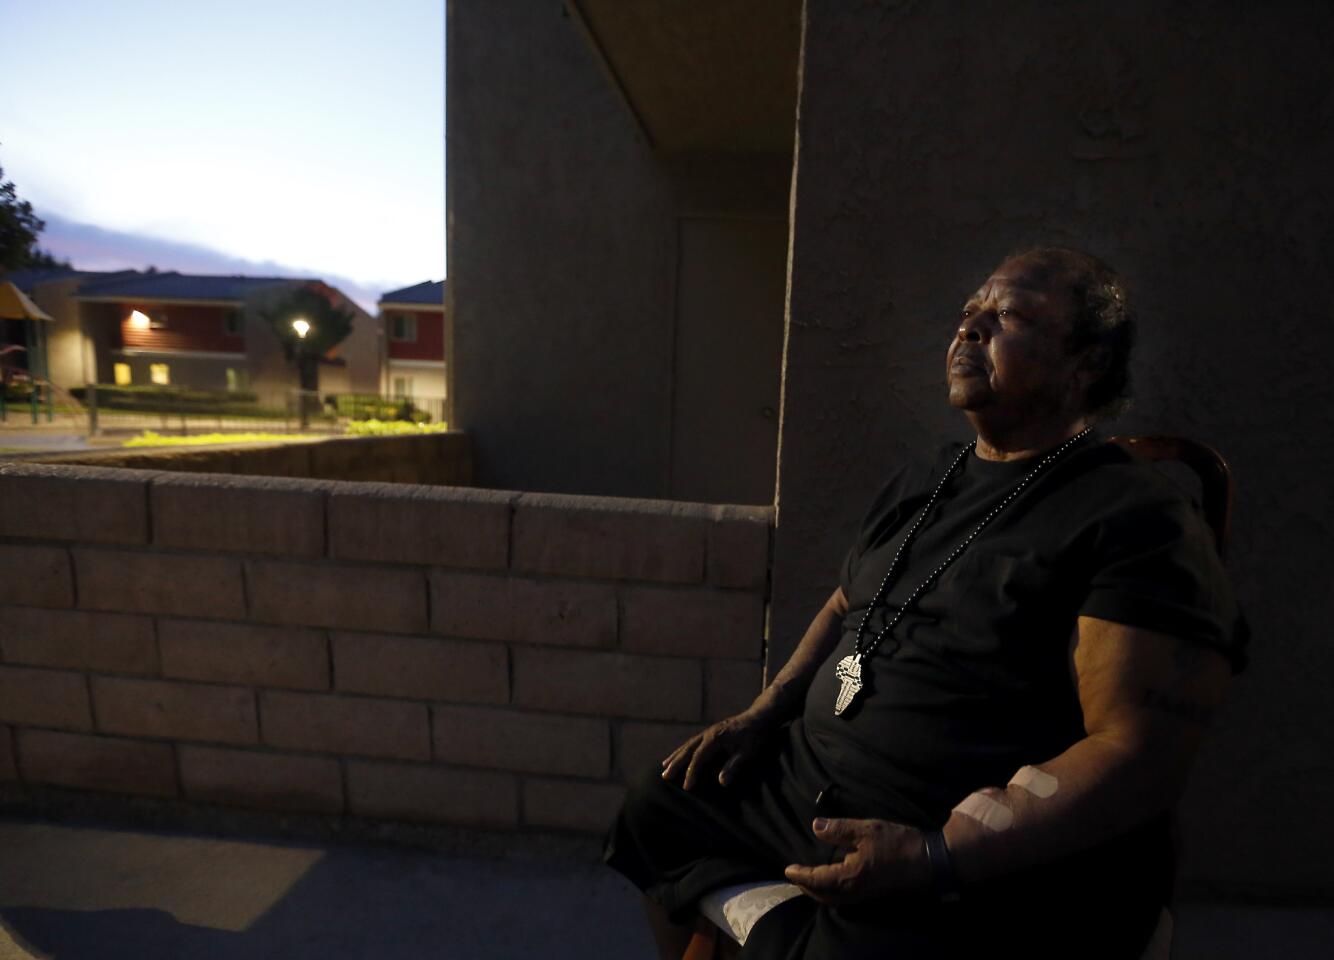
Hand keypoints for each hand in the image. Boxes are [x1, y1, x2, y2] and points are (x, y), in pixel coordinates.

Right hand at [660, 709, 779, 789]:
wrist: (759, 718)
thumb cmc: (755, 736)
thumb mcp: (748, 752)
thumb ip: (734, 766)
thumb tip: (721, 782)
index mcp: (716, 737)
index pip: (699, 757)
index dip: (692, 772)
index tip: (686, 787)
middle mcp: (708, 733)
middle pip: (688, 749)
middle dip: (676, 763)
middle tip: (664, 776)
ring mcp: (708, 732)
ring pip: (688, 744)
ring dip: (676, 756)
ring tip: (664, 766)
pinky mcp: (711, 733)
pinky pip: (693, 742)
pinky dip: (683, 750)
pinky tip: (679, 755)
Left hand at [783, 817, 930, 903]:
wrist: (930, 861)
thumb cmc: (897, 843)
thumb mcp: (867, 830)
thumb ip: (840, 829)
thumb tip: (815, 827)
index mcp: (850, 876)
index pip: (817, 880)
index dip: (801, 875)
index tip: (787, 869)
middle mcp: (855, 891)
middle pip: (823, 896)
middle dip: (807, 887)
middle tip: (795, 876)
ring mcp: (866, 895)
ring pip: (835, 899)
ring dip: (819, 892)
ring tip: (810, 880)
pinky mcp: (874, 893)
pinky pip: (845, 898)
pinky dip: (832, 893)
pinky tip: (834, 881)